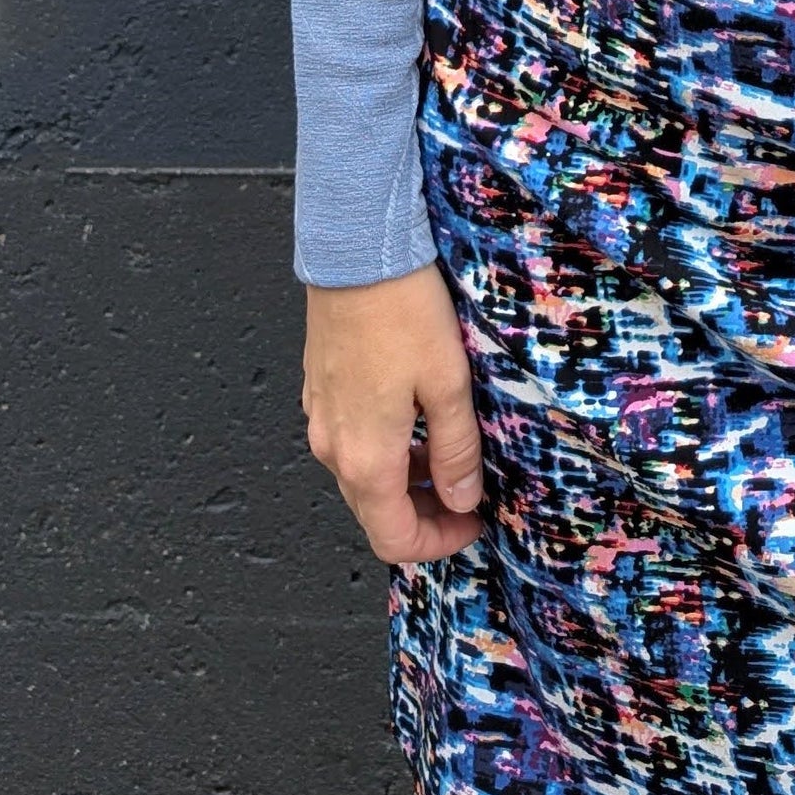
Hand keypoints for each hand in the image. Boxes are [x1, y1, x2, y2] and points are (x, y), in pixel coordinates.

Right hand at [302, 258, 485, 564]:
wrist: (355, 251)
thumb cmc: (403, 311)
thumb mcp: (449, 382)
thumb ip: (456, 450)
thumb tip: (462, 500)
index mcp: (366, 457)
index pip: (393, 538)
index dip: (437, 543)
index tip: (474, 524)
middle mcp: (333, 448)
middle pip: (374, 513)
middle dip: (423, 515)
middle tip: (468, 494)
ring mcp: (320, 418)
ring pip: (362, 477)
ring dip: (404, 481)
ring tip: (448, 452)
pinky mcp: (319, 391)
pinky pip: (351, 442)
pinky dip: (385, 450)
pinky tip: (416, 419)